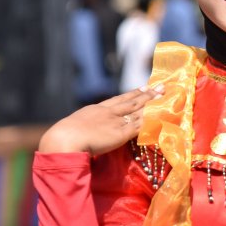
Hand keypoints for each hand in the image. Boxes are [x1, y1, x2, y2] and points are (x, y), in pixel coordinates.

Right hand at [39, 85, 163, 154]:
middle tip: (160, 86)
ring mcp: (116, 121)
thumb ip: (81, 129)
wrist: (64, 139)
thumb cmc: (62, 138)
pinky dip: (151, 120)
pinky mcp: (121, 133)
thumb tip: (80, 133)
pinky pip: (140, 125)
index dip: (132, 93)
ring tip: (163, 95)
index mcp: (96, 110)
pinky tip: (160, 116)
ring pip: (139, 109)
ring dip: (152, 103)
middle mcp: (108, 112)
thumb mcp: (72, 128)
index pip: (118, 100)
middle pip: (132, 100)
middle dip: (147, 94)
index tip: (142, 87)